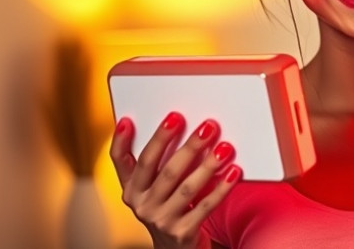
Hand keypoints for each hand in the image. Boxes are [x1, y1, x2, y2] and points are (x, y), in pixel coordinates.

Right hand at [109, 113, 241, 248]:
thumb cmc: (168, 206)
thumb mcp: (154, 188)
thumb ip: (159, 163)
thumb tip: (179, 125)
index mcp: (131, 188)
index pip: (120, 161)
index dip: (121, 141)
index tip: (129, 121)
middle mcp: (141, 204)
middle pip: (164, 170)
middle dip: (187, 146)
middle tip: (206, 126)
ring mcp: (161, 220)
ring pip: (187, 188)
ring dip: (208, 165)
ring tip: (225, 148)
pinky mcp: (182, 233)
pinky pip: (205, 207)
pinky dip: (221, 188)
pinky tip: (233, 172)